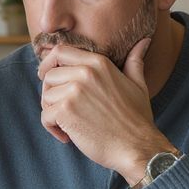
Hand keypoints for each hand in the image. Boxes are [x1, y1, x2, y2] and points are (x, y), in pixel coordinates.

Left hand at [37, 38, 173, 185]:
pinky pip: (45, 117)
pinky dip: (52, 129)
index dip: (48, 64)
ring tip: (70, 125)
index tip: (47, 78)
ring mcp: (74, 91)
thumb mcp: (137, 84)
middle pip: (49, 76)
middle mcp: (84, 72)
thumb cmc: (137, 119)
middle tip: (64, 111)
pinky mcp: (65, 111)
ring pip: (45, 97)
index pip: (60, 52)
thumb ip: (133, 62)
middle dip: (51, 94)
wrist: (137, 147)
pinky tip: (68, 136)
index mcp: (98, 63)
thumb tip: (143, 41)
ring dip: (52, 113)